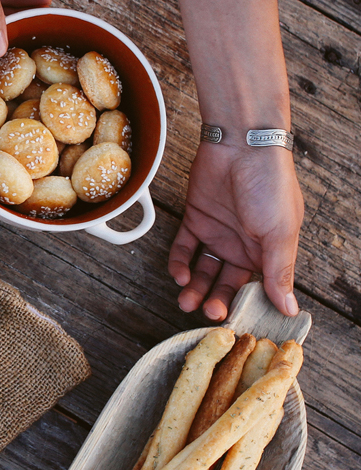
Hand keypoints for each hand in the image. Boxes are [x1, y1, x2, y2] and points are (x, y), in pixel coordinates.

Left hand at [168, 143, 303, 320]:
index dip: (246, 305)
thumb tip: (290, 308)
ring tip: (187, 301)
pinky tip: (180, 274)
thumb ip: (279, 272)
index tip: (234, 324)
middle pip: (227, 282)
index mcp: (269, 250)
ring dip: (195, 288)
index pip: (257, 287)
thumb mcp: (280, 234)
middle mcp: (243, 244)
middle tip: (208, 314)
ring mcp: (218, 232)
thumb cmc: (270, 186)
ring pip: (203, 269)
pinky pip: (183, 248)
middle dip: (217, 301)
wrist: (241, 145)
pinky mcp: (195, 219)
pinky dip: (179, 263)